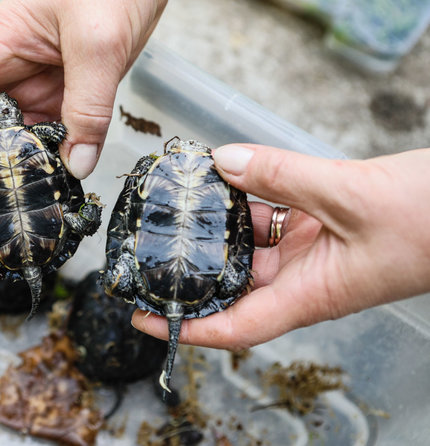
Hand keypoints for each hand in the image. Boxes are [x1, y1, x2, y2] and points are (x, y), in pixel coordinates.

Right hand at [0, 0, 166, 233]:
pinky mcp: (59, 98)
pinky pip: (42, 139)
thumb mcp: (98, 43)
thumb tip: (76, 167)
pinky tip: (46, 193)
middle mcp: (3, 72)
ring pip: (1, 141)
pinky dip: (41, 168)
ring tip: (1, 218)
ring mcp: (31, 87)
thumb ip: (88, 105)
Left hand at [132, 144, 429, 350]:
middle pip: (230, 284)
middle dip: (189, 269)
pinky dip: (246, 199)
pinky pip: (269, 217)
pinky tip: (224, 178)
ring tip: (178, 203)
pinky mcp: (317, 226)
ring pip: (247, 245)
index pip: (233, 327)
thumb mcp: (349, 194)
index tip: (144, 317)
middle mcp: (300, 280)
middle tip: (147, 246)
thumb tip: (224, 163)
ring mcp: (308, 253)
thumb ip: (282, 176)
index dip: (185, 328)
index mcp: (308, 296)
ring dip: (216, 226)